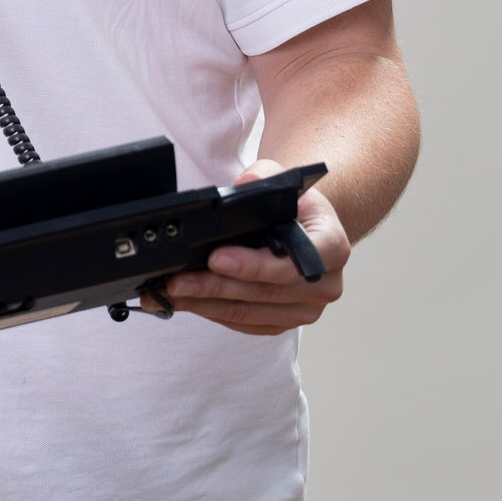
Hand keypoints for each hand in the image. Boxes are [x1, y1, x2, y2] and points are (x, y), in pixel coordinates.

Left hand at [144, 159, 350, 335]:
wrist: (304, 225)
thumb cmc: (293, 204)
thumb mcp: (281, 179)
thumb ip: (262, 177)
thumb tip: (244, 185)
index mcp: (332, 247)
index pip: (292, 263)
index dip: (252, 265)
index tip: (215, 258)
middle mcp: (325, 285)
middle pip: (263, 292)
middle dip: (215, 287)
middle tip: (177, 281)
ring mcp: (305, 309)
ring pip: (248, 313)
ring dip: (205, 304)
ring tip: (169, 293)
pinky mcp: (282, 322)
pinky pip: (243, 323)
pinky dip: (210, 312)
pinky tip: (184, 301)